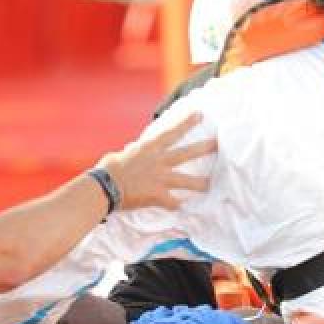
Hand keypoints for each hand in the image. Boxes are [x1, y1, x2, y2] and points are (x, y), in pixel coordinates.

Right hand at [96, 112, 214, 211]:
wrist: (105, 187)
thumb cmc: (107, 170)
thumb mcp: (121, 155)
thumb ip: (132, 153)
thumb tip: (129, 152)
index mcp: (149, 148)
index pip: (172, 133)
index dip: (187, 123)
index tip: (200, 115)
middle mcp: (158, 161)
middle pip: (187, 153)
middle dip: (205, 148)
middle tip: (219, 144)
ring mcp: (160, 178)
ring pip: (187, 181)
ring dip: (201, 184)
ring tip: (212, 185)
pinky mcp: (158, 195)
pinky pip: (172, 202)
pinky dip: (177, 205)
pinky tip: (182, 208)